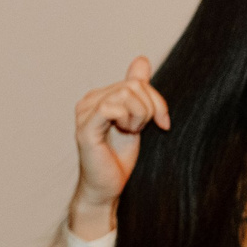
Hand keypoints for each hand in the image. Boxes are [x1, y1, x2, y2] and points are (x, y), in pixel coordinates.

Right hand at [70, 56, 168, 239]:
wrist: (107, 187)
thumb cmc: (119, 157)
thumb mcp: (137, 118)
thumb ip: (138, 90)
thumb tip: (141, 60)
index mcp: (99, 97)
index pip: (135, 81)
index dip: (156, 99)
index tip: (162, 121)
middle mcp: (88, 101)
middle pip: (133, 85)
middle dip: (151, 107)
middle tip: (146, 128)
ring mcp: (84, 113)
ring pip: (125, 94)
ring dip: (139, 115)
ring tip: (132, 131)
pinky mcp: (85, 127)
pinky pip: (111, 107)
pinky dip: (127, 119)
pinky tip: (125, 132)